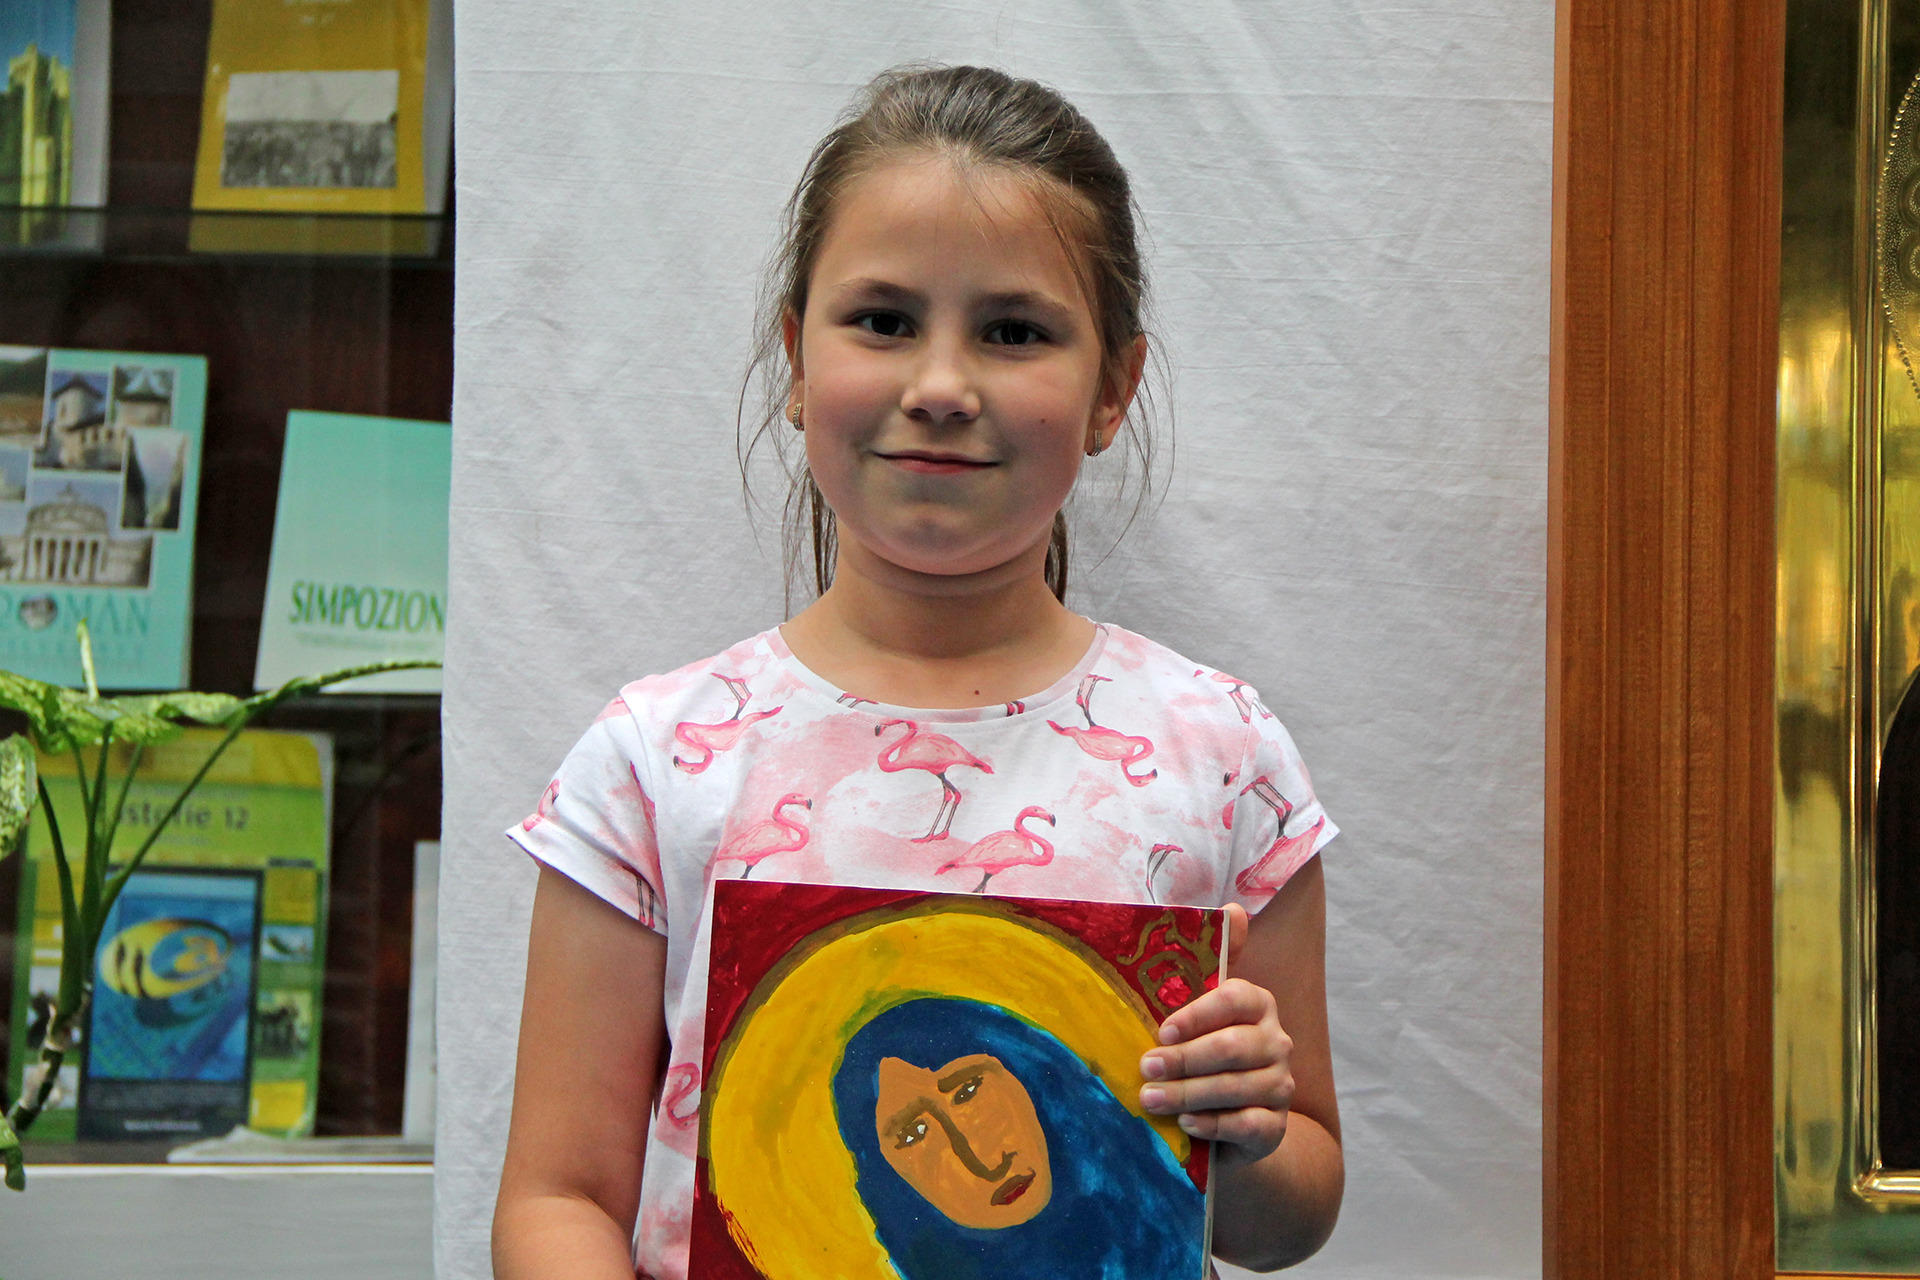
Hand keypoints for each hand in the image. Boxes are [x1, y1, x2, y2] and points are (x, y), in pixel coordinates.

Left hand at [1137, 903, 1293, 1166]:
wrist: (1228, 1120)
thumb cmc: (1203, 1053)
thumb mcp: (1199, 1008)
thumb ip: (1211, 959)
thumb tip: (1234, 908)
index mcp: (1257, 1004)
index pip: (1235, 999)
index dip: (1199, 1014)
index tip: (1162, 1030)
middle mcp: (1276, 1041)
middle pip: (1232, 1048)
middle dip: (1184, 1059)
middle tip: (1145, 1067)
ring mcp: (1280, 1085)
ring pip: (1237, 1087)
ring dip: (1188, 1094)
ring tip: (1149, 1099)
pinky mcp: (1276, 1126)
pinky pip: (1250, 1125)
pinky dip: (1215, 1125)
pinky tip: (1186, 1125)